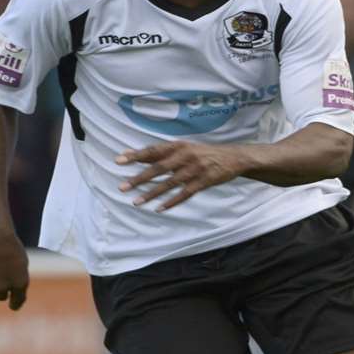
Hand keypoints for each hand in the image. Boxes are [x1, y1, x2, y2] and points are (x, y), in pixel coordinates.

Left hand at [117, 141, 245, 210]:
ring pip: (170, 183)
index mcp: (179, 146)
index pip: (153, 150)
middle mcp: (185, 156)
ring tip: (136, 201)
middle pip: (159, 168)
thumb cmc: (203, 153)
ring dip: (152, 193)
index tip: (119, 161)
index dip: (136, 156)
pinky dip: (172, 201)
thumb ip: (158, 153)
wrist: (234, 157)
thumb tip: (130, 154)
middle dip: (140, 178)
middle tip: (123, 187)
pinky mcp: (204, 181)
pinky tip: (159, 208)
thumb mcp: (183, 148)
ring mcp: (195, 169)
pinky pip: (185, 193)